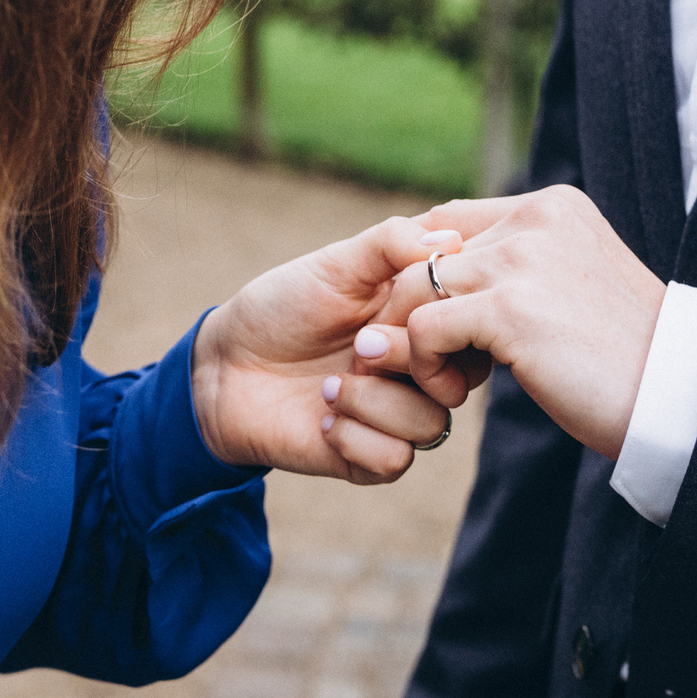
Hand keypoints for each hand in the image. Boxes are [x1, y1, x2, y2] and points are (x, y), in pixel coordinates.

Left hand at [191, 217, 478, 483]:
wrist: (226, 364)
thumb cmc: (282, 307)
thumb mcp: (334, 264)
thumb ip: (391, 244)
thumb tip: (449, 238)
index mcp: (422, 320)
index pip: (470, 323)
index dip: (441, 316)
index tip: (393, 303)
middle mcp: (419, 371)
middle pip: (462, 377)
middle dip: (407, 359)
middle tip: (358, 346)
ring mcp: (397, 416)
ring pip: (431, 423)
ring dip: (372, 401)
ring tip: (326, 386)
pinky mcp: (371, 458)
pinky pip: (395, 459)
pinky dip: (355, 437)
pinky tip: (322, 420)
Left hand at [356, 185, 664, 460]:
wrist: (680, 396)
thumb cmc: (627, 356)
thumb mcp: (575, 286)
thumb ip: (521, 267)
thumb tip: (443, 273)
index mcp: (552, 206)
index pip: (448, 221)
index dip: (425, 273)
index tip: (438, 326)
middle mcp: (534, 218)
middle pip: (421, 252)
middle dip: (414, 310)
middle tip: (444, 361)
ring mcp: (521, 260)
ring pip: (411, 286)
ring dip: (416, 342)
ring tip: (452, 381)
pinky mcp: (509, 309)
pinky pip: (424, 327)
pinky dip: (425, 365)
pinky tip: (458, 394)